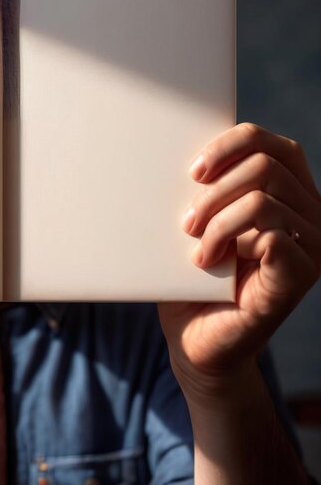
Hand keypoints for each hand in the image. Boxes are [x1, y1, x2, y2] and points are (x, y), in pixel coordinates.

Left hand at [159, 123, 320, 394]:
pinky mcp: (301, 276)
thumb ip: (202, 191)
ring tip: (194, 244)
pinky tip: (206, 262)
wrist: (195, 339)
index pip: (270, 145)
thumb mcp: (195, 224)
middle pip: (266, 165)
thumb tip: (178, 154)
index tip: (192, 171)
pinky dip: (227, 241)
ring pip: (263, 199)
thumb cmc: (190, 278)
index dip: (230, 145)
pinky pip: (273, 237)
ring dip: (216, 219)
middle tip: (186, 221)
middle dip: (214, 189)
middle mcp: (308, 213)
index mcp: (285, 193)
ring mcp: (311, 245)